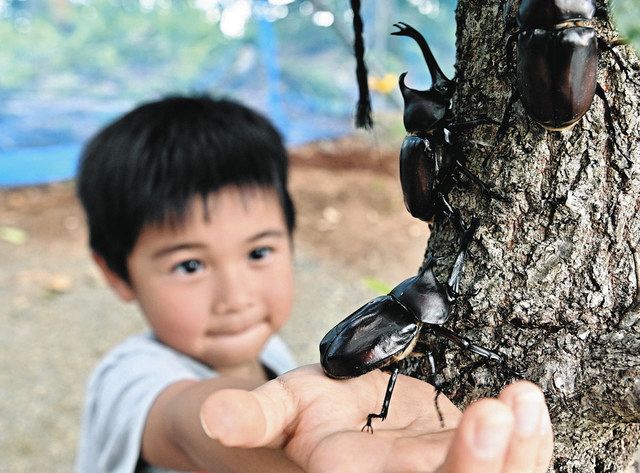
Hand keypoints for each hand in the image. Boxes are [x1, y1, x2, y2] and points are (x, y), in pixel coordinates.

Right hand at [200, 364, 552, 472]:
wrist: (339, 417)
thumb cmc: (307, 416)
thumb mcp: (279, 409)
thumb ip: (253, 416)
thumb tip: (217, 415)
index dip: (449, 469)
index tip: (477, 418)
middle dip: (489, 464)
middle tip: (499, 412)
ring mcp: (446, 472)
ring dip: (521, 450)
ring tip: (522, 402)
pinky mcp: (469, 455)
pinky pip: (511, 459)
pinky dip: (527, 438)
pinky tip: (527, 405)